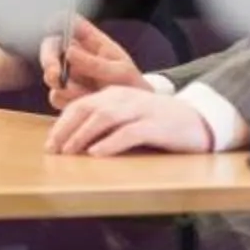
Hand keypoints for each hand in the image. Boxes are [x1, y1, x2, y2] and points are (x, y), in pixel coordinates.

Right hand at [39, 15, 141, 108]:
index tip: (53, 27)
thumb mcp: (121, 73)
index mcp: (92, 41)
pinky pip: (56, 96)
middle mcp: (75, 54)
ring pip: (51, 76)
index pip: (71, 22)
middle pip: (50, 47)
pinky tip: (87, 102)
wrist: (134, 115)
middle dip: (49, 61)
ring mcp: (68, 74)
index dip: (59, 22)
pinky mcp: (64, 94)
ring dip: (65, 87)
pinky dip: (69, 101)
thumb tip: (68, 52)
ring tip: (90, 94)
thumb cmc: (131, 86)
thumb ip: (95, 63)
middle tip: (56, 76)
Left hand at [45, 86, 212, 156]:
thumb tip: (73, 141)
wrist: (199, 120)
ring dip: (82, 136)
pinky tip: (96, 154)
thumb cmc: (158, 122)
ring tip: (69, 152)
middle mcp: (125, 99)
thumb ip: (104, 122)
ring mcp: (141, 110)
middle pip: (87, 109)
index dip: (62, 124)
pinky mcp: (156, 126)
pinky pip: (129, 132)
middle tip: (53, 150)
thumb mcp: (128, 116)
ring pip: (104, 118)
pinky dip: (110, 143)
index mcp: (115, 95)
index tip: (50, 144)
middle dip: (65, 130)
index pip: (80, 105)